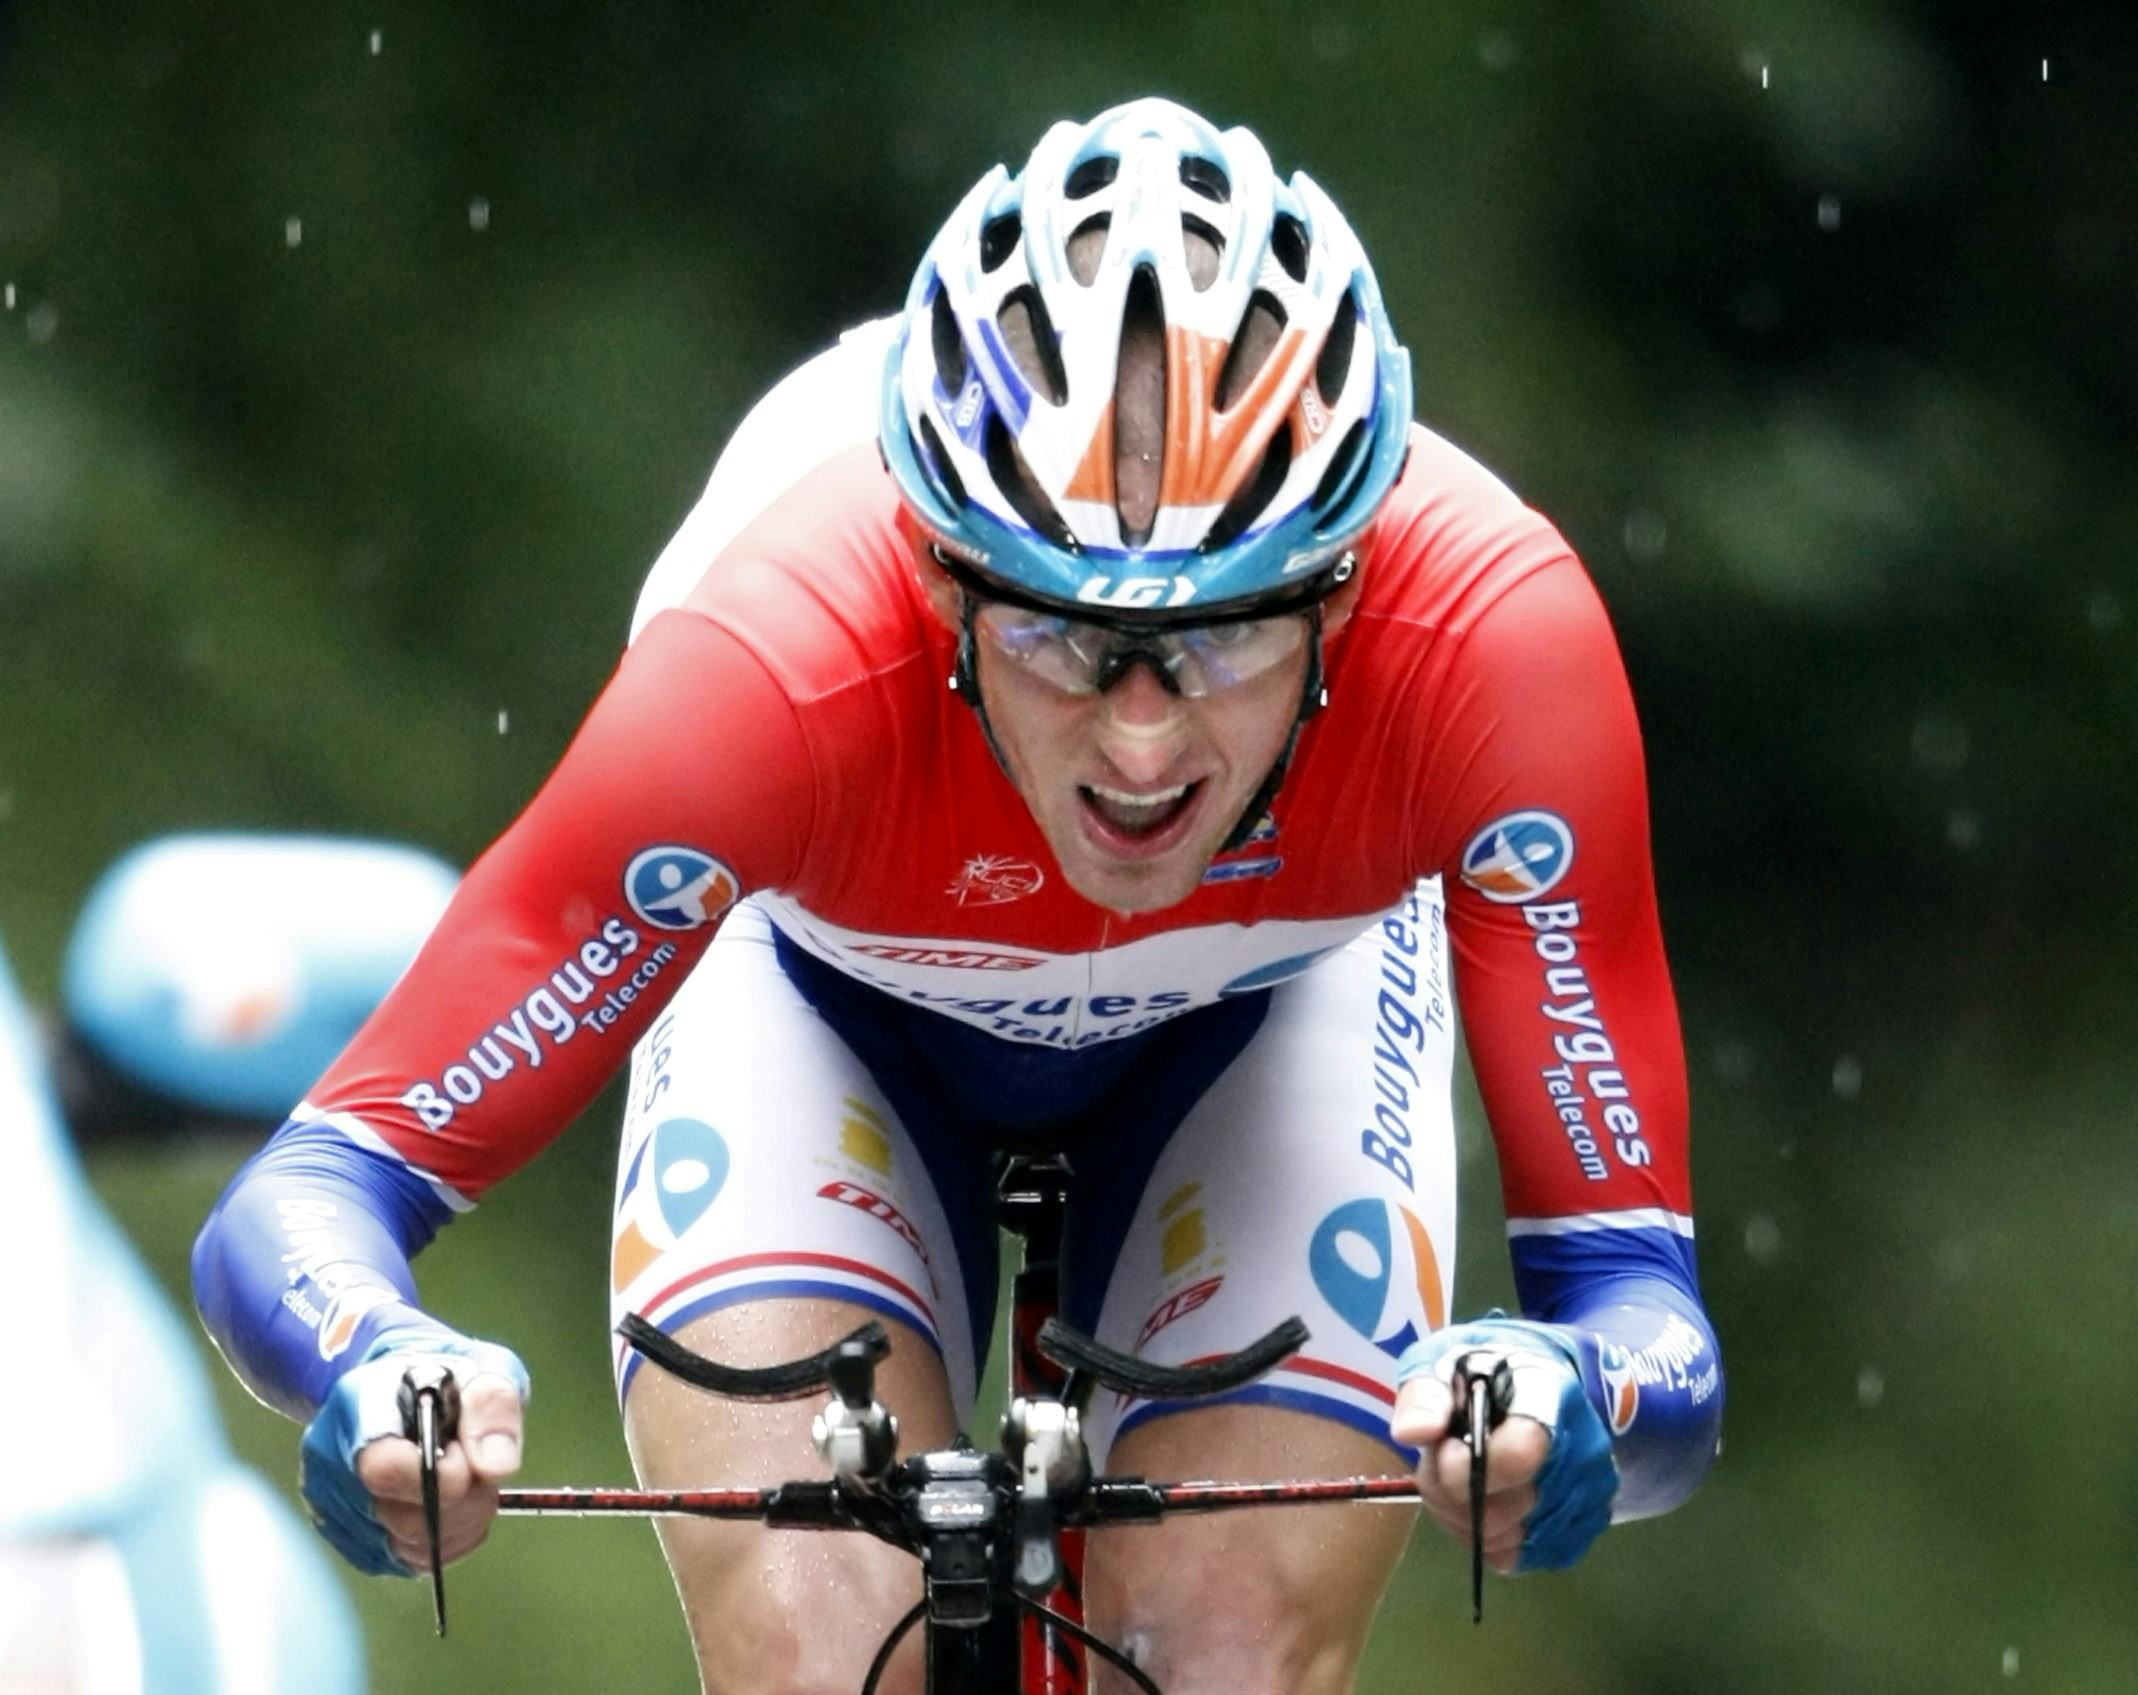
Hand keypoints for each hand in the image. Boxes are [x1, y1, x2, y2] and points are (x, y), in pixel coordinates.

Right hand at [300, 1325, 529, 1575]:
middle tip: (479, 1463)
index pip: (383, 1467)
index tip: (467, 1457)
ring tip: (469, 1478)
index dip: (438, 1475)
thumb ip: (493, 1405)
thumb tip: (494, 1465)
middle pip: (403, 1517)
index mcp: (358, 1405)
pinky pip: (409, 1561)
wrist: (401, 1388)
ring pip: (410, 1547)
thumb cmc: (445, 1375)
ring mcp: (333, 1506)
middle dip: (462, 1499)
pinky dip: (446, 1540)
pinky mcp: (350, 1539)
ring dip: (460, 1522)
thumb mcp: (484, 1364)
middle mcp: (330, 1462)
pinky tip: (453, 1504)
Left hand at [1390, 1318, 1616, 1572]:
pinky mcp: (1582, 1528)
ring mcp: (1589, 1493)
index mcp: (1549, 1395)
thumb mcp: (1442, 1361)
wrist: (1534, 1379)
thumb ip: (1426, 1394)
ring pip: (1508, 1539)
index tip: (1447, 1447)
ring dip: (1464, 1518)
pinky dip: (1487, 1540)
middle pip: (1506, 1508)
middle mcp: (1583, 1449)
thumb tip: (1412, 1433)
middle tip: (1441, 1462)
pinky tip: (1481, 1502)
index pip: (1521, 1452)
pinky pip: (1519, 1556)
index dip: (1471, 1464)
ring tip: (1458, 1478)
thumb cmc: (1482, 1370)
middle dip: (1454, 1492)